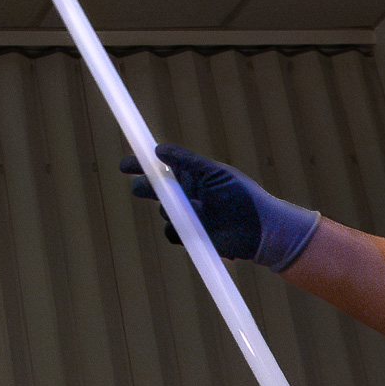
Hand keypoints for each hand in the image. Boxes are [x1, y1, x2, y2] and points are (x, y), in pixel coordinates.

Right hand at [119, 143, 319, 270]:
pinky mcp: (190, 236)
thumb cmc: (242, 196)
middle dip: (144, 187)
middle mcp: (187, 195)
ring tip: (197, 210)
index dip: (140, 164)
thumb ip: (186, 161)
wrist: (261, 231)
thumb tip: (158, 150)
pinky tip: (195, 229)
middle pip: (155, 189)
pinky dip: (178, 230)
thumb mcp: (215, 173)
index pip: (160, 167)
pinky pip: (171, 233)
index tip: (123, 165)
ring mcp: (187, 216)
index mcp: (192, 175)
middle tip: (138, 187)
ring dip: (171, 211)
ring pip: (163, 213)